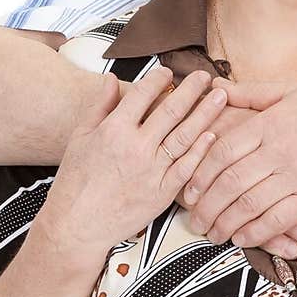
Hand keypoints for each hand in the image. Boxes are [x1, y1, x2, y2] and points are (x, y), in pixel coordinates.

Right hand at [42, 66, 227, 259]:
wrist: (78, 224)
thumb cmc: (76, 181)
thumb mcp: (80, 137)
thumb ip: (100, 105)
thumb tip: (112, 78)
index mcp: (114, 130)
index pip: (143, 94)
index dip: (159, 78)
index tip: (169, 71)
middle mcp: (136, 147)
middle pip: (171, 110)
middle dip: (191, 89)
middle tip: (205, 75)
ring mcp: (152, 170)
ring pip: (185, 135)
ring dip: (205, 113)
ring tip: (220, 96)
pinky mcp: (162, 192)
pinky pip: (187, 167)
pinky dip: (201, 150)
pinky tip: (213, 135)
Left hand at [118, 80, 296, 258]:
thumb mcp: (293, 91)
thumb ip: (251, 92)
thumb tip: (213, 85)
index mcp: (271, 121)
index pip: (223, 149)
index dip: (199, 172)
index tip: (187, 189)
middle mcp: (282, 148)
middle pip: (231, 181)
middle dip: (206, 204)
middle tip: (192, 220)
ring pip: (250, 204)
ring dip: (226, 223)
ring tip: (212, 234)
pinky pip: (278, 220)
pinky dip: (256, 232)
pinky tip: (242, 239)